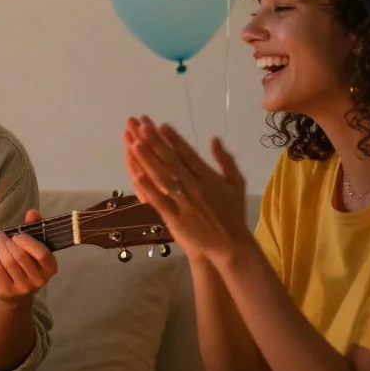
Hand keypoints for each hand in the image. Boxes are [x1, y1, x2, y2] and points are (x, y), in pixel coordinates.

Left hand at [0, 210, 58, 304]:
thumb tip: (32, 212)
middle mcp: (40, 280)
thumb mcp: (34, 247)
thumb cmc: (28, 264)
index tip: (17, 235)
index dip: (28, 242)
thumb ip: (34, 228)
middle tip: (1, 235)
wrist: (17, 294)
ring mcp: (24, 287)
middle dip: (8, 243)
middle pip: (21, 257)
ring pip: (8, 263)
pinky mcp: (8, 291)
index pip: (43, 254)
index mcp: (50, 268)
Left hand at [122, 116, 250, 263]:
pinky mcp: (174, 218)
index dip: (173, 139)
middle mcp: (195, 187)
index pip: (188, 154)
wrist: (230, 245)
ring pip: (162, 177)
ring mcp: (184, 203)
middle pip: (171, 161)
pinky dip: (147, 187)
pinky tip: (136, 174)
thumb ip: (225, 161)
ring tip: (134, 142)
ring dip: (147, 159)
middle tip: (141, 125)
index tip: (161, 125)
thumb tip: (214, 139)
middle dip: (155, 142)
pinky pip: (158, 200)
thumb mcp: (236, 184)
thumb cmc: (233, 213)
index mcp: (209, 178)